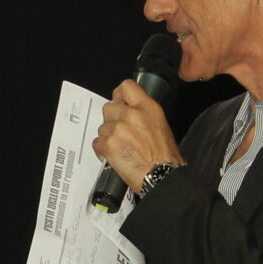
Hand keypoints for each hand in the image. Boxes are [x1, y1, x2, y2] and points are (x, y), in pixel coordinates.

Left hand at [94, 79, 184, 193]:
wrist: (162, 177)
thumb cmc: (165, 157)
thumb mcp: (161, 125)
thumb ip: (143, 113)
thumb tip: (129, 110)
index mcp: (147, 108)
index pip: (126, 86)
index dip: (119, 96)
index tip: (120, 103)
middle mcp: (131, 115)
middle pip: (108, 108)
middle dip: (112, 120)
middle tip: (122, 133)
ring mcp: (118, 129)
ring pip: (102, 127)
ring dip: (108, 137)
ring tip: (122, 149)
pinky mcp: (108, 145)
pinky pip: (97, 143)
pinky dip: (103, 151)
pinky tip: (116, 157)